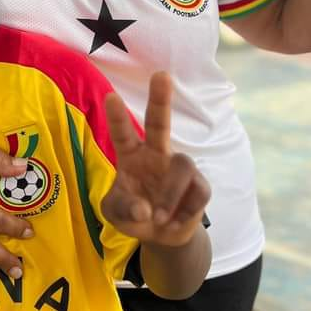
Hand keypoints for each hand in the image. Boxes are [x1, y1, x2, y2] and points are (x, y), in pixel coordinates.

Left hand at [102, 72, 210, 246]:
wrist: (162, 236)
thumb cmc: (134, 213)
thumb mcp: (116, 215)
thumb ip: (123, 209)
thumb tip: (144, 208)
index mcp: (131, 156)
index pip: (123, 134)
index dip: (118, 117)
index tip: (111, 97)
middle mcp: (156, 155)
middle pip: (159, 123)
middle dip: (160, 99)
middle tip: (161, 75)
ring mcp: (179, 168)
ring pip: (182, 165)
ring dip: (169, 195)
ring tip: (158, 218)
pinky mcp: (199, 185)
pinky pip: (197, 191)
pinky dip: (183, 211)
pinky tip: (174, 223)